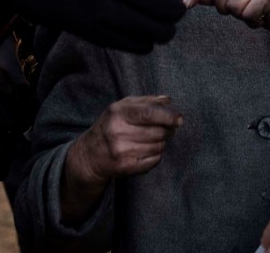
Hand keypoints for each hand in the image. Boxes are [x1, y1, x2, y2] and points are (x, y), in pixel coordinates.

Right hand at [3, 0, 186, 52]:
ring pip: (147, 27)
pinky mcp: (85, 29)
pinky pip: (125, 42)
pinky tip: (146, 40)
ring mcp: (96, 8)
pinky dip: (143, 44)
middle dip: (176, 11)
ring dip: (163, 31)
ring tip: (165, 29)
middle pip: (159, 4)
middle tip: (177, 12)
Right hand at [68, 95, 182, 183]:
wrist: (89, 155)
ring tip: (153, 139)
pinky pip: (154, 161)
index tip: (179, 119)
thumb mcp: (122, 108)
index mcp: (117, 113)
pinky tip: (147, 151)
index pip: (148, 113)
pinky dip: (156, 155)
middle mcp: (117, 132)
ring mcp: (121, 151)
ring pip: (158, 146)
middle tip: (168, 129)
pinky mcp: (125, 168)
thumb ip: (146, 101)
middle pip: (157, 132)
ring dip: (162, 143)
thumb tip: (168, 101)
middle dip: (168, 130)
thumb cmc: (110, 126)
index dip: (167, 116)